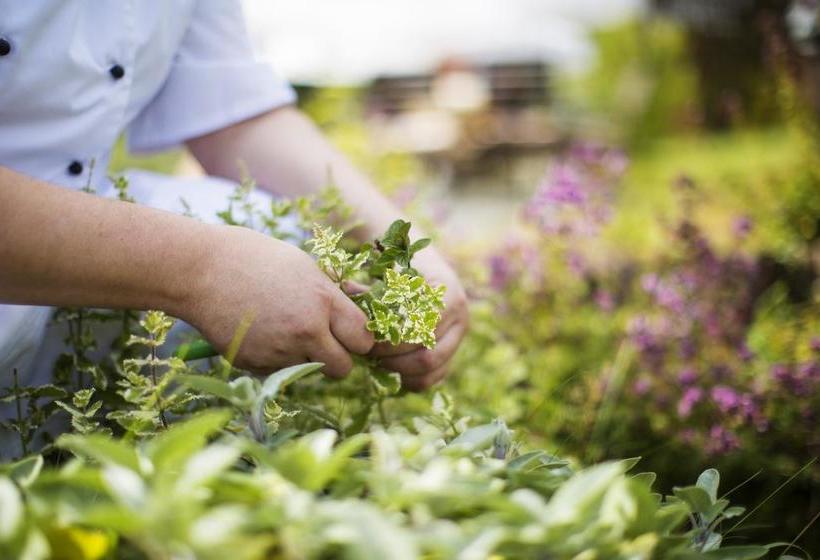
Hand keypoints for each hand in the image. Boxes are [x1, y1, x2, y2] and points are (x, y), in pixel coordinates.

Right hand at [182, 225, 373, 376]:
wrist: (199, 270)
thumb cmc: (254, 258)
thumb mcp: (304, 265)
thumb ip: (335, 292)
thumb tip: (366, 302)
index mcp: (323, 302)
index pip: (363, 340)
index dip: (359, 338)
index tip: (349, 332)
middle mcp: (305, 332)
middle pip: (343, 368)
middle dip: (337, 357)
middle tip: (323, 340)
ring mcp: (278, 352)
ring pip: (309, 369)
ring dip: (303, 356)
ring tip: (280, 324)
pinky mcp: (254, 365)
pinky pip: (278, 371)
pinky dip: (274, 358)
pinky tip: (259, 330)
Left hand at [369, 248, 468, 390]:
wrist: (428, 270)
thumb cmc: (405, 268)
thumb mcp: (391, 272)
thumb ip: (373, 286)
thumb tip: (345, 289)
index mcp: (448, 294)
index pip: (421, 328)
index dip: (392, 339)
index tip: (367, 338)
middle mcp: (460, 318)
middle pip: (427, 354)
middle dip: (392, 358)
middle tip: (367, 354)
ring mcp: (458, 338)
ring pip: (431, 369)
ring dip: (399, 370)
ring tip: (375, 361)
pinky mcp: (452, 354)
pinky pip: (432, 378)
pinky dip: (408, 379)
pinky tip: (388, 369)